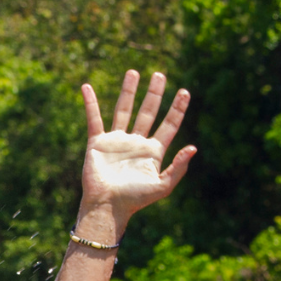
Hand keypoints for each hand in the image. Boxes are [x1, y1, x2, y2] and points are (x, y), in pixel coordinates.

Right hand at [77, 71, 196, 229]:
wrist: (107, 207)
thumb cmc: (135, 200)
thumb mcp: (163, 186)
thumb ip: (178, 168)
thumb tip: (193, 147)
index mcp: (153, 151)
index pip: (169, 124)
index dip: (177, 108)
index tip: (184, 92)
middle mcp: (136, 142)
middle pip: (147, 112)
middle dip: (154, 93)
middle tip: (159, 75)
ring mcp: (116, 141)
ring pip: (123, 110)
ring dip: (128, 92)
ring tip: (133, 73)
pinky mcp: (97, 143)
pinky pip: (94, 119)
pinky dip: (90, 103)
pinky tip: (87, 87)